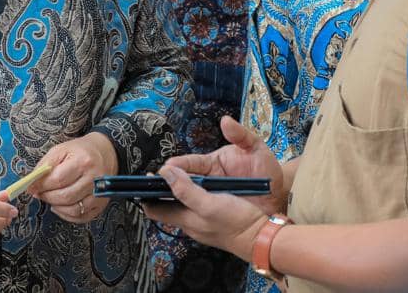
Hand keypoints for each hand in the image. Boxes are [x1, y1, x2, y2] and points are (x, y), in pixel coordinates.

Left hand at [29, 132, 117, 223]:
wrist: (105, 154)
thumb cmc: (80, 151)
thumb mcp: (60, 150)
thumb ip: (44, 166)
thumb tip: (32, 184)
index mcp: (83, 161)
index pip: (58, 179)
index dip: (41, 186)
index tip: (31, 187)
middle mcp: (94, 179)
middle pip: (65, 197)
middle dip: (47, 197)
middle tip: (40, 193)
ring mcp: (100, 194)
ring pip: (74, 210)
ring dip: (56, 207)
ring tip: (50, 198)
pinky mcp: (101, 204)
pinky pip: (81, 217)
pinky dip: (67, 215)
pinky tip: (60, 206)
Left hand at [142, 166, 268, 261]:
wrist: (263, 237)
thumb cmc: (236, 222)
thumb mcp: (208, 204)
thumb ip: (185, 189)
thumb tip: (163, 172)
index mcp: (185, 220)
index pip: (154, 210)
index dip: (146, 194)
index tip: (144, 178)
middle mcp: (191, 223)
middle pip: (167, 205)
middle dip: (162, 189)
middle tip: (162, 170)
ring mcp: (204, 222)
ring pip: (183, 204)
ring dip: (179, 189)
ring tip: (180, 172)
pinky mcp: (216, 218)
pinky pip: (198, 204)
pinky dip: (195, 192)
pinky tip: (202, 182)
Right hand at [163, 116, 285, 213]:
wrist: (279, 196)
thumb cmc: (266, 170)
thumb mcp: (255, 148)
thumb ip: (240, 134)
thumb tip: (224, 121)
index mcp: (212, 164)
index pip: (190, 163)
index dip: (178, 166)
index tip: (166, 168)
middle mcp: (207, 180)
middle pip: (182, 182)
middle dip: (166, 184)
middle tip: (151, 187)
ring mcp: (210, 197)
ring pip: (185, 199)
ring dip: (171, 200)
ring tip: (154, 204)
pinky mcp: (214, 213)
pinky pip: (195, 213)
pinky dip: (184, 214)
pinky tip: (175, 218)